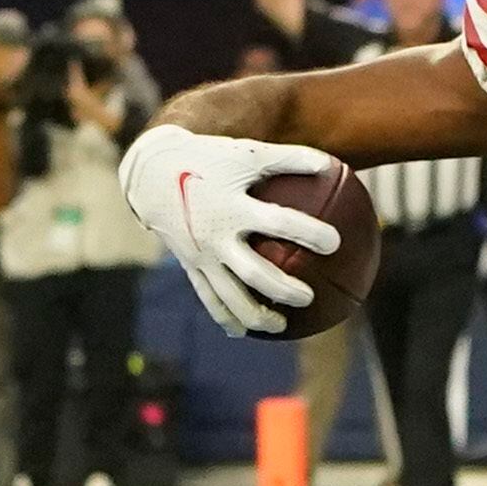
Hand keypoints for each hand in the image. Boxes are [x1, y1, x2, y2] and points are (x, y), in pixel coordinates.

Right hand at [119, 122, 342, 336]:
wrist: (152, 174)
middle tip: (309, 298)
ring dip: (256, 315)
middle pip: (255, 272)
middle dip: (284, 289)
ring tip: (282, 326)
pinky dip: (226, 317)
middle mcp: (216, 236)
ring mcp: (202, 256)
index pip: (278, 222)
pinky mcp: (191, 266)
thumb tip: (331, 167)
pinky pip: (209, 298)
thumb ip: (289, 158)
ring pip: (230, 296)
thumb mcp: (247, 153)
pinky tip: (243, 332)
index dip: (308, 232)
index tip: (334, 243)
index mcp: (233, 206)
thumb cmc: (209, 160)